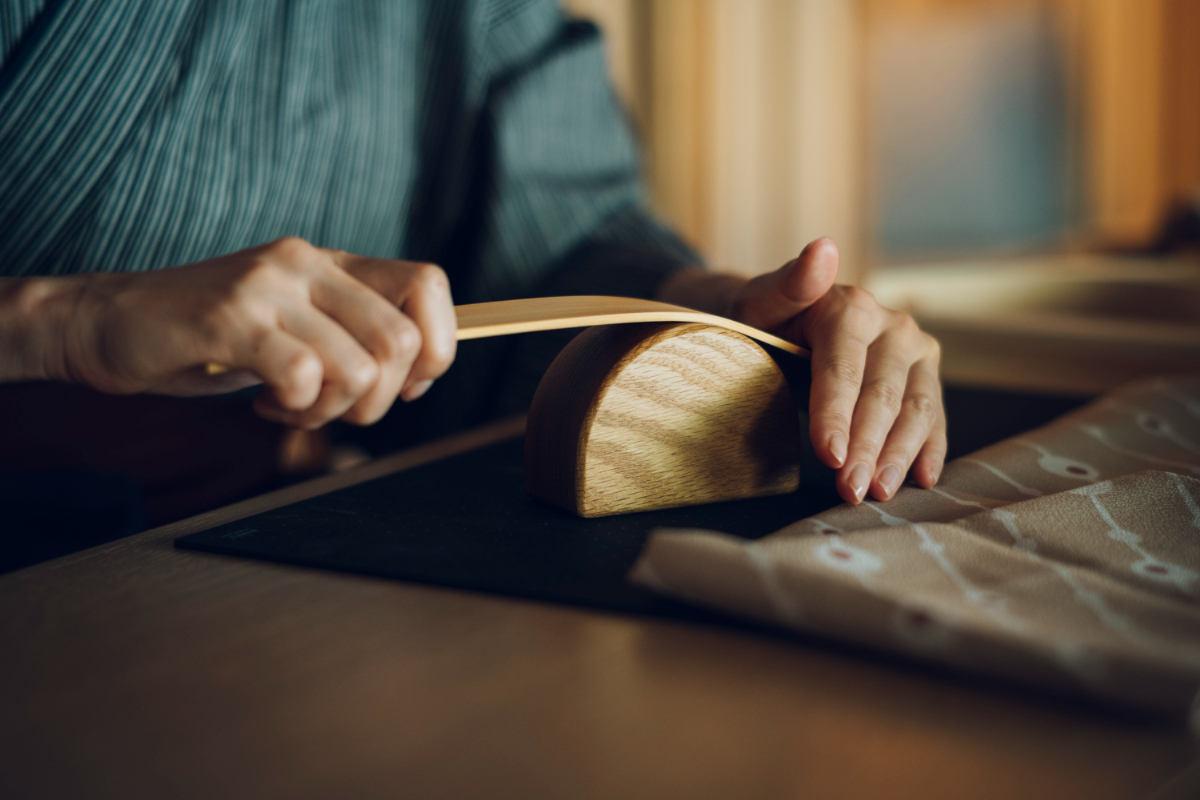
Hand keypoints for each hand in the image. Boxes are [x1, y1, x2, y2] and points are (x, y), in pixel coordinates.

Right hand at [43, 237, 455, 428]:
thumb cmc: (210, 334)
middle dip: (381, 399)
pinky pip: (302, 375)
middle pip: (402, 340)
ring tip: (292, 405)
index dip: (437, 347)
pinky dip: (294, 409)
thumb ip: (353, 332)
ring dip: (332, 411)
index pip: (428, 283)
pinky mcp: (228, 319)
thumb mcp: (296, 322)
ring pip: (358, 367)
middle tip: (335, 408)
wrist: (107, 321)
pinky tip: (267, 402)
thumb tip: (422, 367)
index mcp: (331, 262)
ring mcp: (268, 288)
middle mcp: (307, 263)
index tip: (405, 385)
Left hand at [729, 238, 945, 503]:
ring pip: (915, 410)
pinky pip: (932, 418)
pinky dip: (929, 450)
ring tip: (878, 493)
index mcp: (851, 307)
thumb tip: (822, 250)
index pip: (845, 370)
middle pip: (882, 396)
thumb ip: (789, 283)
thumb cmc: (760, 318)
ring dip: (898, 456)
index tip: (828, 454)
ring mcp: (914, 352)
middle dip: (866, 447)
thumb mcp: (759, 301)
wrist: (777, 320)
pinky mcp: (925, 376)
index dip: (837, 414)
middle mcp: (892, 326)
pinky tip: (922, 480)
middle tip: (850, 490)